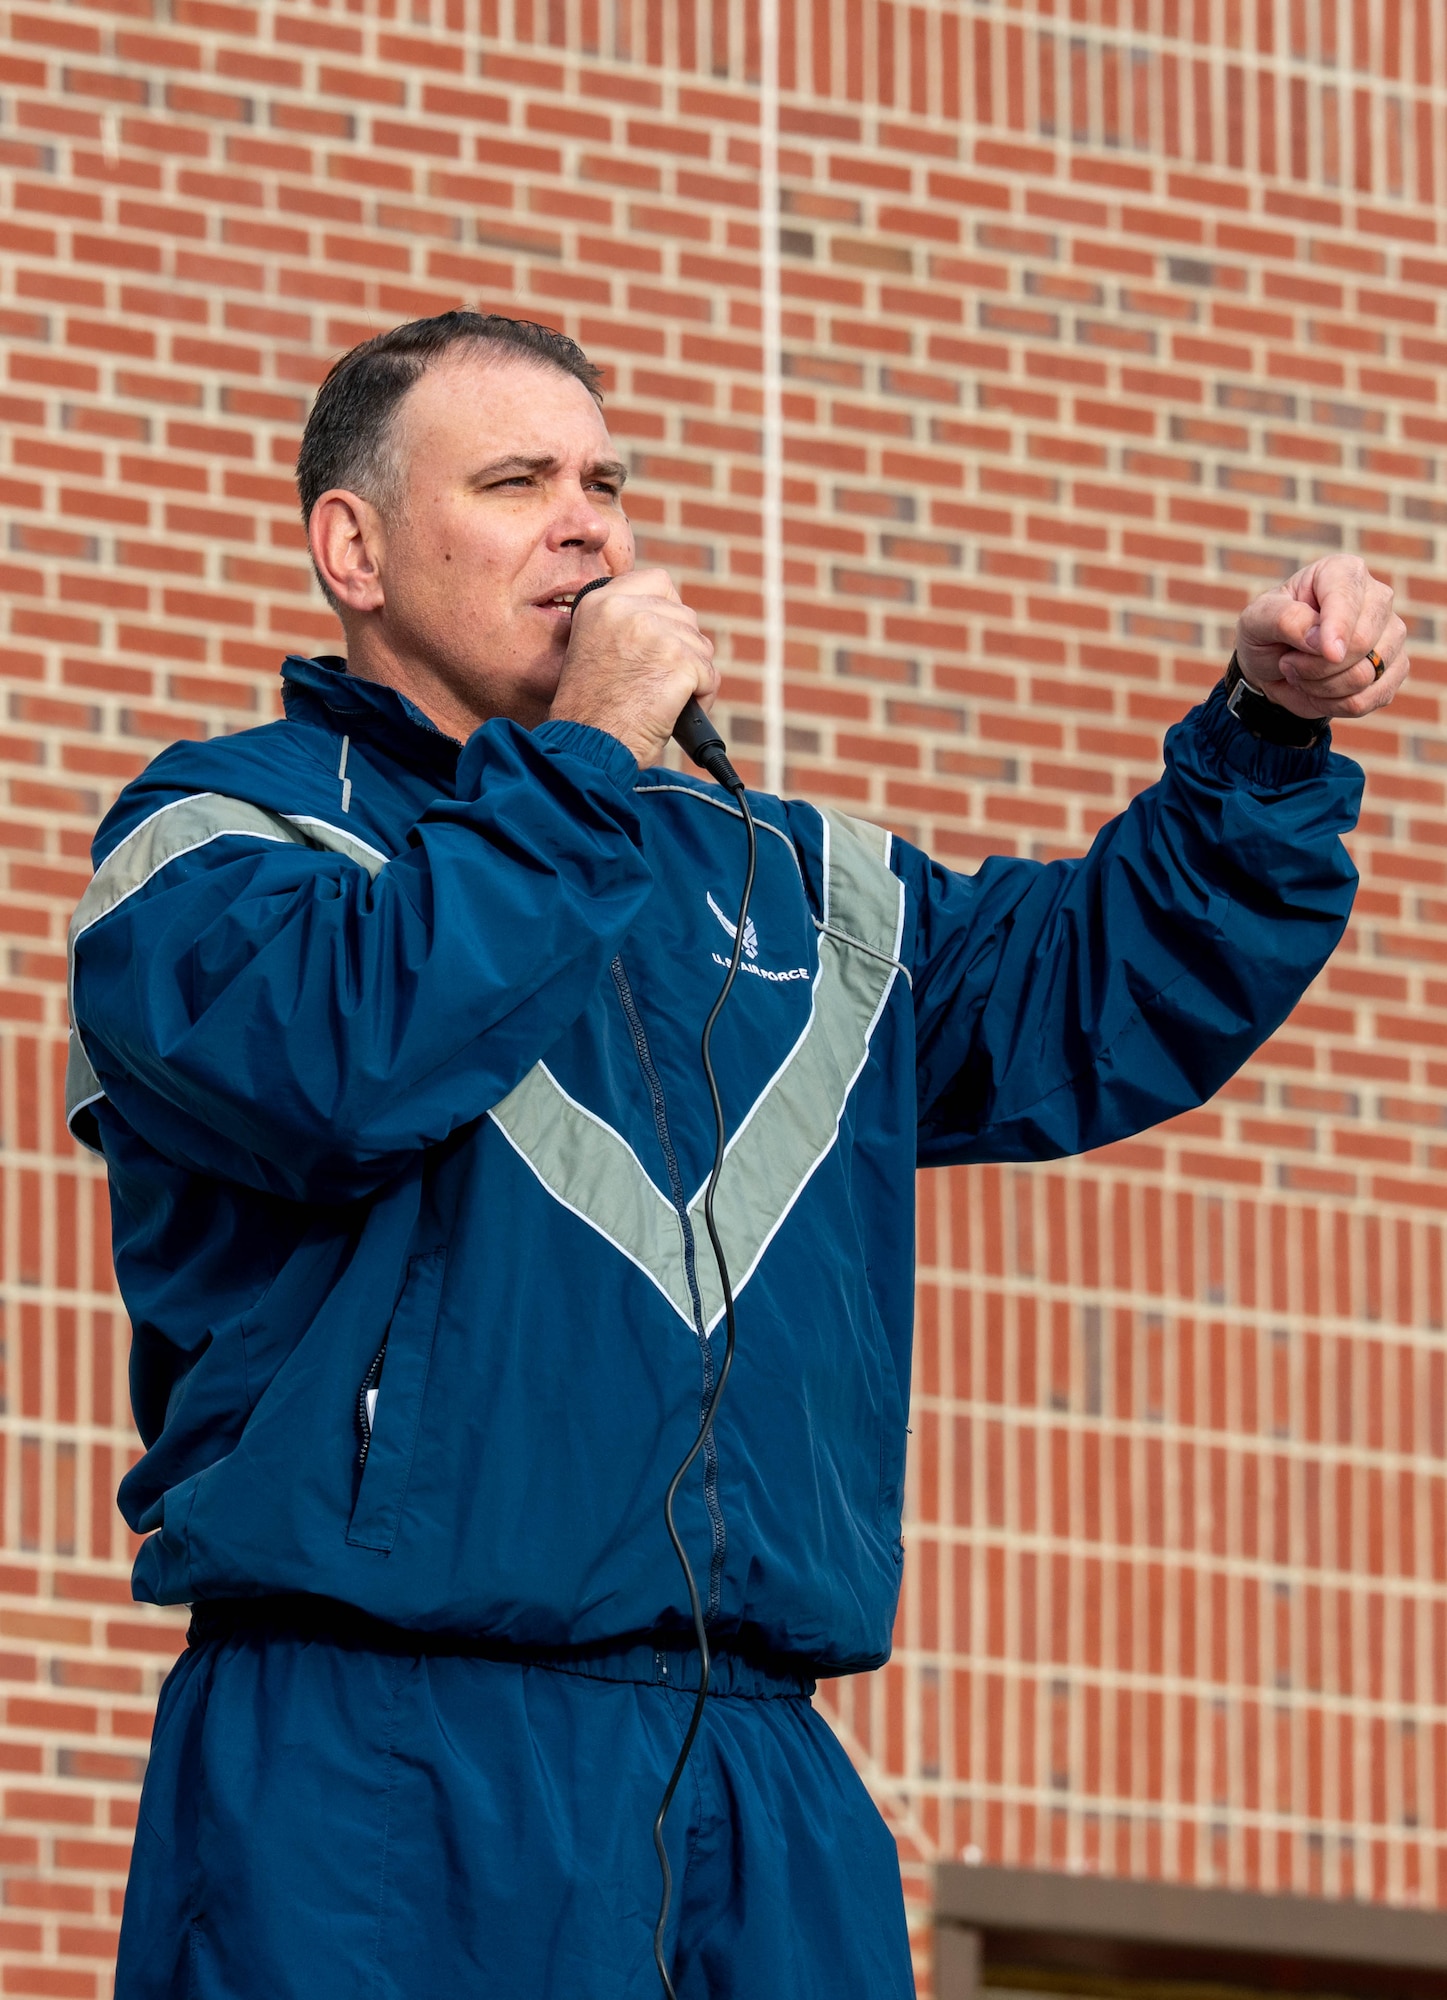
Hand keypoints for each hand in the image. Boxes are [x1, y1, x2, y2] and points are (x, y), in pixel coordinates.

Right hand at [548, 568, 716, 766]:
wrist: (588, 746)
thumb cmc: (590, 711)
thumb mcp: (594, 649)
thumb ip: (624, 625)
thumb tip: (668, 619)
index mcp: (600, 602)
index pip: (657, 581)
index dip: (668, 610)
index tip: (662, 640)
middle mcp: (625, 608)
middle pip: (685, 615)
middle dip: (682, 649)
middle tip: (659, 680)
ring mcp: (653, 631)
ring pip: (701, 645)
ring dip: (693, 674)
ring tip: (663, 700)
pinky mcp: (678, 660)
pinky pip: (709, 675)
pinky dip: (702, 697)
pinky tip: (675, 711)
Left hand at [1235, 555, 1407, 719]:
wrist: (1274, 668)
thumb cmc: (1266, 634)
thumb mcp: (1257, 620)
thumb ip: (1285, 620)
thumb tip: (1322, 641)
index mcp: (1343, 572)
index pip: (1348, 599)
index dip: (1337, 630)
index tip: (1326, 652)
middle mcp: (1377, 598)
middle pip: (1361, 643)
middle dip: (1315, 666)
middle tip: (1289, 662)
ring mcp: (1392, 634)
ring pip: (1365, 675)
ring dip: (1322, 687)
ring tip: (1303, 673)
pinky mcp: (1395, 669)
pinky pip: (1369, 699)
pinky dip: (1335, 704)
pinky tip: (1321, 691)